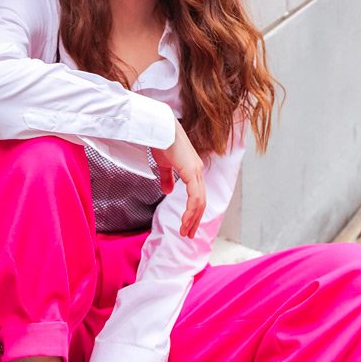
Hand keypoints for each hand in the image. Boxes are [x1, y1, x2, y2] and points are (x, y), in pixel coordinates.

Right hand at [151, 119, 205, 237]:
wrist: (159, 127)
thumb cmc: (160, 141)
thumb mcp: (163, 164)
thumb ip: (167, 178)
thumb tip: (168, 191)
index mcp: (192, 170)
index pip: (197, 196)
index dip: (193, 212)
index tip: (187, 225)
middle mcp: (197, 171)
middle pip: (201, 202)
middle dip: (195, 220)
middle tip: (189, 234)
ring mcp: (196, 171)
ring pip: (199, 202)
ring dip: (192, 219)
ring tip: (186, 232)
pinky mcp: (191, 171)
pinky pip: (195, 197)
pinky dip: (191, 211)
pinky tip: (185, 220)